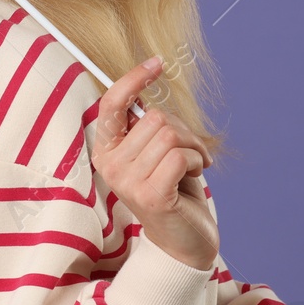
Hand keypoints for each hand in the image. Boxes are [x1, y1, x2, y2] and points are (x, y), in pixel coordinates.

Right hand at [93, 58, 218, 270]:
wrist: (185, 241)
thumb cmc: (174, 191)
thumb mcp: (157, 153)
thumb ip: (147, 125)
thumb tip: (142, 84)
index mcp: (106, 151)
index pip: (111, 104)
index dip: (132, 79)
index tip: (157, 63)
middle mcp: (110, 166)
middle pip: (154, 118)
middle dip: (183, 130)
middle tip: (191, 153)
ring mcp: (127, 182)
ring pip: (169, 134)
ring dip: (193, 147)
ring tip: (194, 166)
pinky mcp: (150, 195)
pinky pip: (180, 155)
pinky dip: (196, 161)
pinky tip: (193, 177)